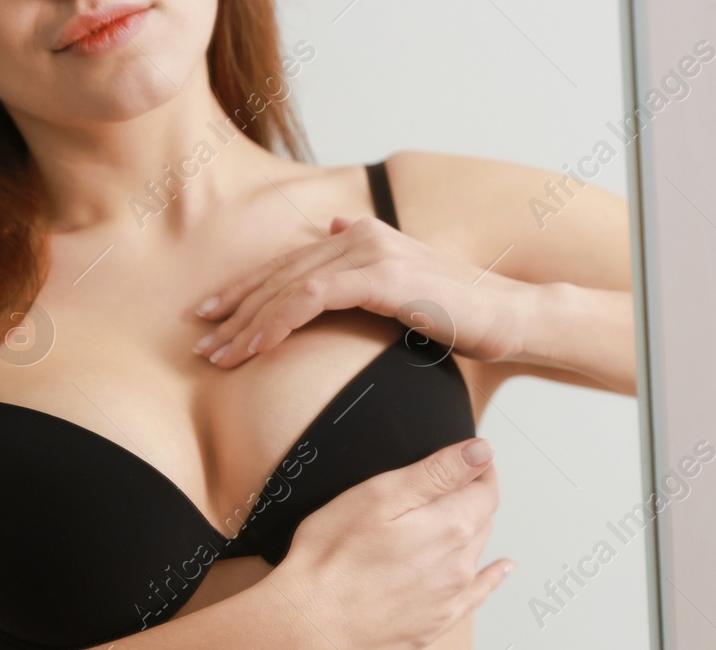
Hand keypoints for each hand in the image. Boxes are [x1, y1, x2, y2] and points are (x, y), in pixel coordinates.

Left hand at [192, 216, 532, 368]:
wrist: (514, 318)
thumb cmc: (468, 316)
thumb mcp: (413, 288)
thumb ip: (372, 265)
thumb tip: (339, 230)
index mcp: (365, 238)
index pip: (292, 264)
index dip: (249, 291)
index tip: (216, 320)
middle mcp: (361, 235)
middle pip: (280, 271)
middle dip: (236, 307)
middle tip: (202, 339)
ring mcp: (371, 252)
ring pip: (287, 284)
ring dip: (248, 321)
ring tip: (219, 353)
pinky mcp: (380, 276)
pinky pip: (310, 297)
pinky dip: (277, 321)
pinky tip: (256, 346)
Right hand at [271, 437, 512, 649]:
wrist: (310, 624)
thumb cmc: (331, 557)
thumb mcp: (380, 495)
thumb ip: (438, 472)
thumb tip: (482, 451)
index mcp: (450, 527)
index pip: (485, 489)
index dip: (480, 469)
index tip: (472, 459)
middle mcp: (460, 564)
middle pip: (482, 520)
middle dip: (471, 498)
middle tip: (450, 485)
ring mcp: (450, 598)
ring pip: (475, 552)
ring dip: (471, 531)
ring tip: (457, 517)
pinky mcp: (436, 623)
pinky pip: (477, 594)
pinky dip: (491, 577)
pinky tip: (502, 569)